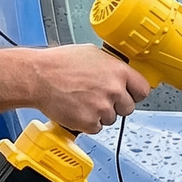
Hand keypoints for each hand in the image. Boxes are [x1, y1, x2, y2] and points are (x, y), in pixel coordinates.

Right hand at [28, 45, 150, 135]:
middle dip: (116, 105)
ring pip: (111, 119)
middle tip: (98, 98)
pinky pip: (96, 128)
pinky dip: (87, 123)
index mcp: (118, 71)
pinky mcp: (89, 122)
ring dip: (100, 114)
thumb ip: (111, 66)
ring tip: (82, 101)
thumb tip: (119, 72)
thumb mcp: (92, 54)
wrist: (38, 77)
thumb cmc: (59, 63)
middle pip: (128, 108)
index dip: (134, 93)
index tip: (129, 94)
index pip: (143, 90)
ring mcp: (102, 108)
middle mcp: (114, 90)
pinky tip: (76, 109)